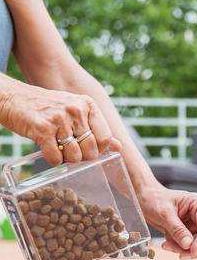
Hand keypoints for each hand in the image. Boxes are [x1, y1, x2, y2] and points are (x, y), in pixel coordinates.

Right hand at [0, 80, 120, 164]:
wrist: (14, 98)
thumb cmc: (47, 108)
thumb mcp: (76, 112)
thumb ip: (97, 129)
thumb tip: (119, 147)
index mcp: (88, 105)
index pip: (105, 138)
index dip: (99, 150)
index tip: (88, 150)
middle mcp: (76, 109)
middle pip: (91, 149)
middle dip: (82, 157)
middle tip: (71, 152)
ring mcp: (59, 118)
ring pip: (74, 155)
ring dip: (67, 159)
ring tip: (59, 149)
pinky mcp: (42, 128)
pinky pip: (56, 157)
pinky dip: (53, 161)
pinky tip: (48, 151)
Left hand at [138, 184, 196, 258]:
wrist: (145, 199)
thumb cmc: (154, 199)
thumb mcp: (164, 213)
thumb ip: (177, 229)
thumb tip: (188, 244)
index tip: (192, 251)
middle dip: (195, 247)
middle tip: (180, 254)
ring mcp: (195, 225)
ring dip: (185, 250)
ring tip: (167, 245)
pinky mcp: (188, 233)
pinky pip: (189, 246)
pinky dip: (179, 249)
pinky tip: (167, 244)